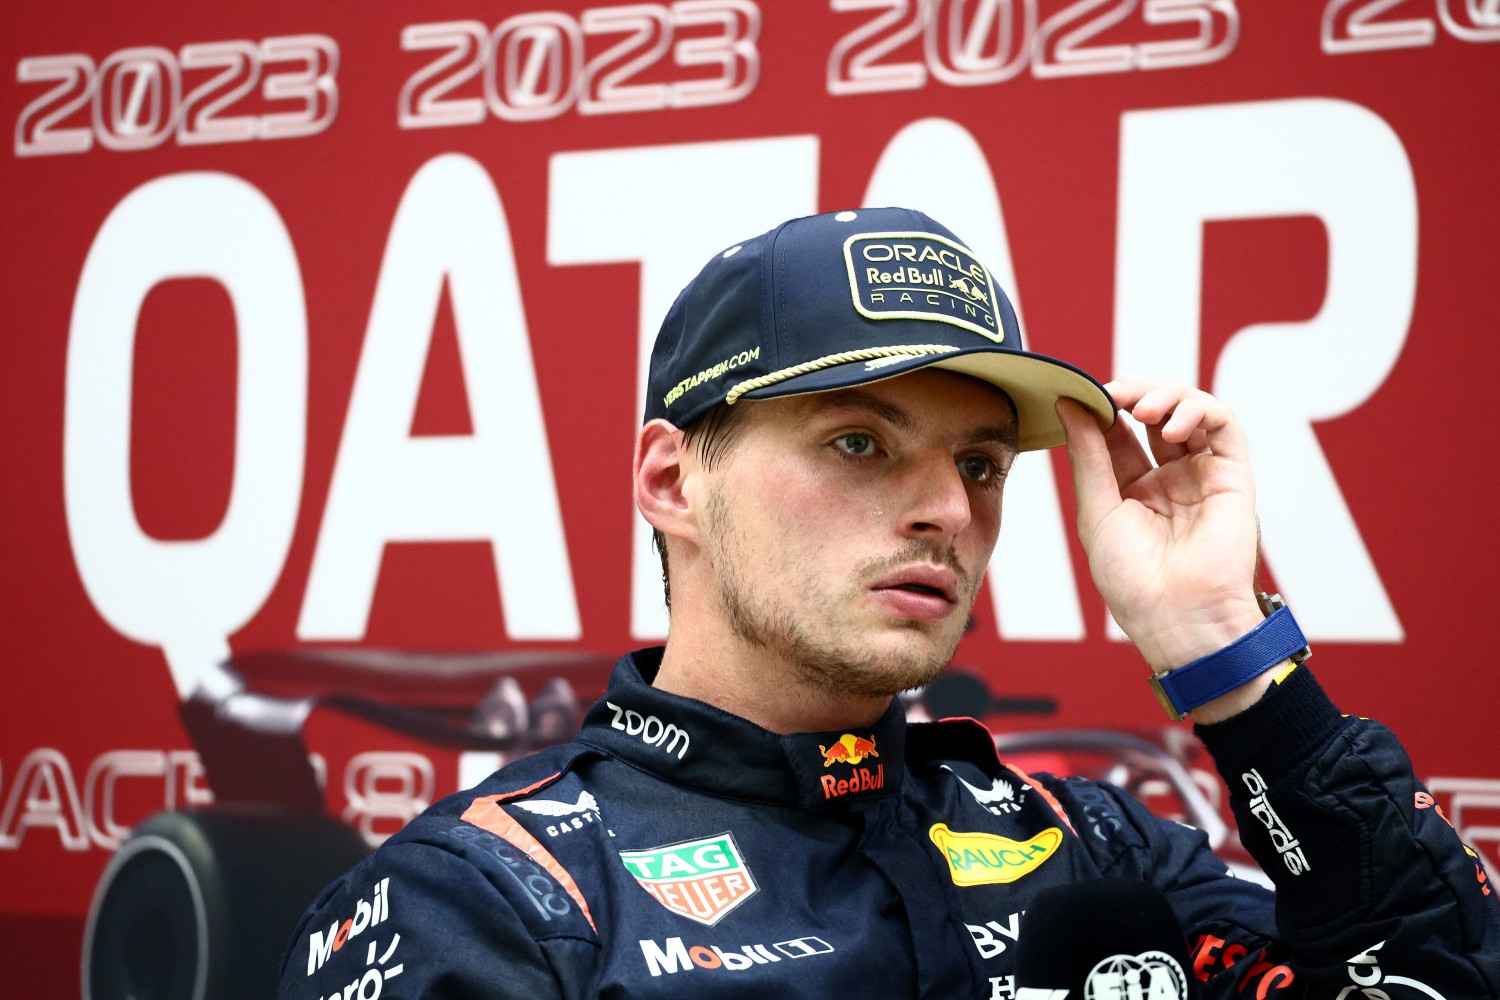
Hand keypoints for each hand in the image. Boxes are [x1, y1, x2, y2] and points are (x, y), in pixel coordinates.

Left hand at [1055, 379, 1265, 686]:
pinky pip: (1225, 424)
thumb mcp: (1097, 511)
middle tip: (1114, 392)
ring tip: (1142, 409)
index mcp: (1131, 490)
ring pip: (1190, 409)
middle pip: (1154, 413)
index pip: (1117, 431)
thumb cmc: (1134, 583)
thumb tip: (1069, 405)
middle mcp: (1168, 478)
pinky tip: (1171, 426)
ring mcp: (1201, 474)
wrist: (1178, 619)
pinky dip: (1199, 410)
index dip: (1103, 407)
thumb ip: (1088, 455)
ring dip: (1166, 395)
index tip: (1083, 393)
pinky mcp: (1233, 476)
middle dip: (1134, 392)